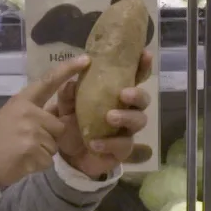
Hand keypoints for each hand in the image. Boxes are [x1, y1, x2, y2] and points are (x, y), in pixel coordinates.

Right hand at [0, 58, 83, 188]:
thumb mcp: (10, 116)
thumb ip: (32, 113)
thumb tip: (56, 115)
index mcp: (22, 101)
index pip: (48, 81)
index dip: (67, 70)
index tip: (86, 60)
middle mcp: (29, 113)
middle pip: (58, 126)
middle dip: (49, 138)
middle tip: (26, 143)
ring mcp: (32, 132)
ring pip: (54, 145)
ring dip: (43, 152)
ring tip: (22, 152)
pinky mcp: (33, 151)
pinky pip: (48, 160)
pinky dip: (38, 164)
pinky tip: (22, 162)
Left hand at [53, 49, 153, 178]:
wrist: (68, 156)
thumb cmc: (72, 125)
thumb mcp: (65, 108)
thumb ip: (67, 95)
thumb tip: (70, 83)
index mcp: (114, 95)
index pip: (133, 78)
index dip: (142, 66)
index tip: (145, 54)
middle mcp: (126, 110)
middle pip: (143, 99)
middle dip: (137, 94)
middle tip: (124, 94)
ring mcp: (127, 131)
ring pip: (139, 121)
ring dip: (126, 117)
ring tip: (109, 117)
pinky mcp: (122, 150)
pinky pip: (124, 145)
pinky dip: (110, 143)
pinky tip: (95, 143)